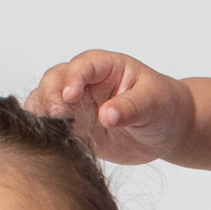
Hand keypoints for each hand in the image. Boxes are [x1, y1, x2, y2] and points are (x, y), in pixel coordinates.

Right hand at [29, 52, 195, 165]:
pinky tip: (50, 144)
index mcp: (106, 66)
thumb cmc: (164, 106)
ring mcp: (77, 106)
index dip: (72, 78)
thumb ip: (131, 107)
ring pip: (45, 103)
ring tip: (48, 131)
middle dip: (49, 96)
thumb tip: (107, 116)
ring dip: (41, 115)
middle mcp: (86, 83)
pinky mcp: (74, 128)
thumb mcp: (154, 103)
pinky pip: (51, 128)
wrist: (168, 130)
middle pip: (54, 81)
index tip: (69, 96)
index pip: (82, 65)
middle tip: (53, 116)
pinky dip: (45, 134)